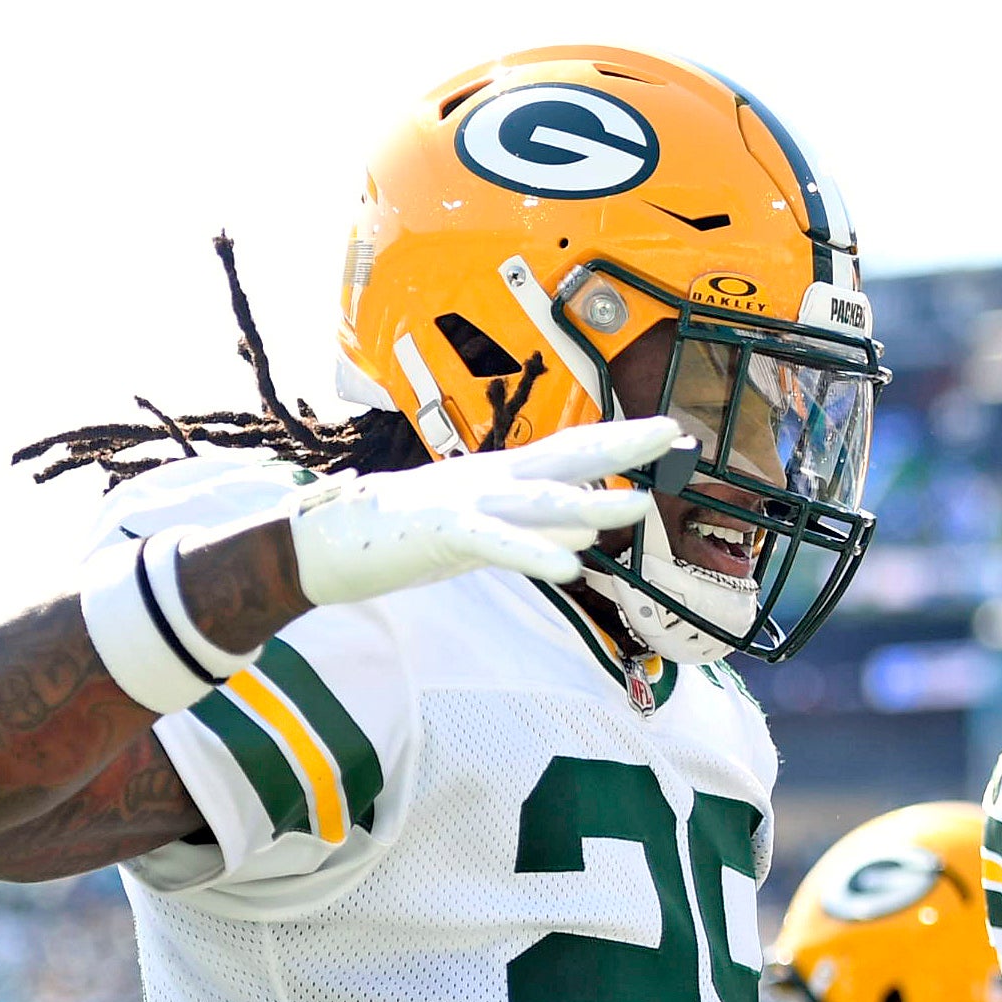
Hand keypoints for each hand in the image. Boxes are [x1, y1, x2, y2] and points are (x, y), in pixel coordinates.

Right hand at [287, 418, 673, 604]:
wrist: (331, 542)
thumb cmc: (410, 537)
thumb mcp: (484, 534)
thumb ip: (534, 534)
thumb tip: (585, 539)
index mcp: (501, 475)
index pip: (571, 451)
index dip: (619, 441)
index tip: (669, 433)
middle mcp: (490, 479)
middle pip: (564, 456)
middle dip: (619, 445)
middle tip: (670, 432)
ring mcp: (465, 501)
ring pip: (537, 501)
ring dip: (589, 504)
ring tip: (636, 507)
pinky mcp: (439, 533)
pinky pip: (494, 544)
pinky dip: (532, 554)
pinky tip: (569, 569)